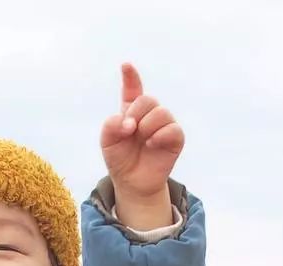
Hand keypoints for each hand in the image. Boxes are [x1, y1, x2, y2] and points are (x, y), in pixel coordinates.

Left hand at [100, 63, 182, 230]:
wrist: (132, 183)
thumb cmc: (120, 160)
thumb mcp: (107, 141)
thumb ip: (111, 125)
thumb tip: (129, 123)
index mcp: (131, 110)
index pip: (133, 89)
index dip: (130, 77)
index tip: (125, 66)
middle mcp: (149, 114)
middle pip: (147, 99)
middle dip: (136, 112)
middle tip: (128, 129)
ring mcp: (164, 126)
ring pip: (161, 112)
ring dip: (148, 125)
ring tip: (142, 139)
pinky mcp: (175, 139)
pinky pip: (174, 129)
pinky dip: (161, 135)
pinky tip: (151, 143)